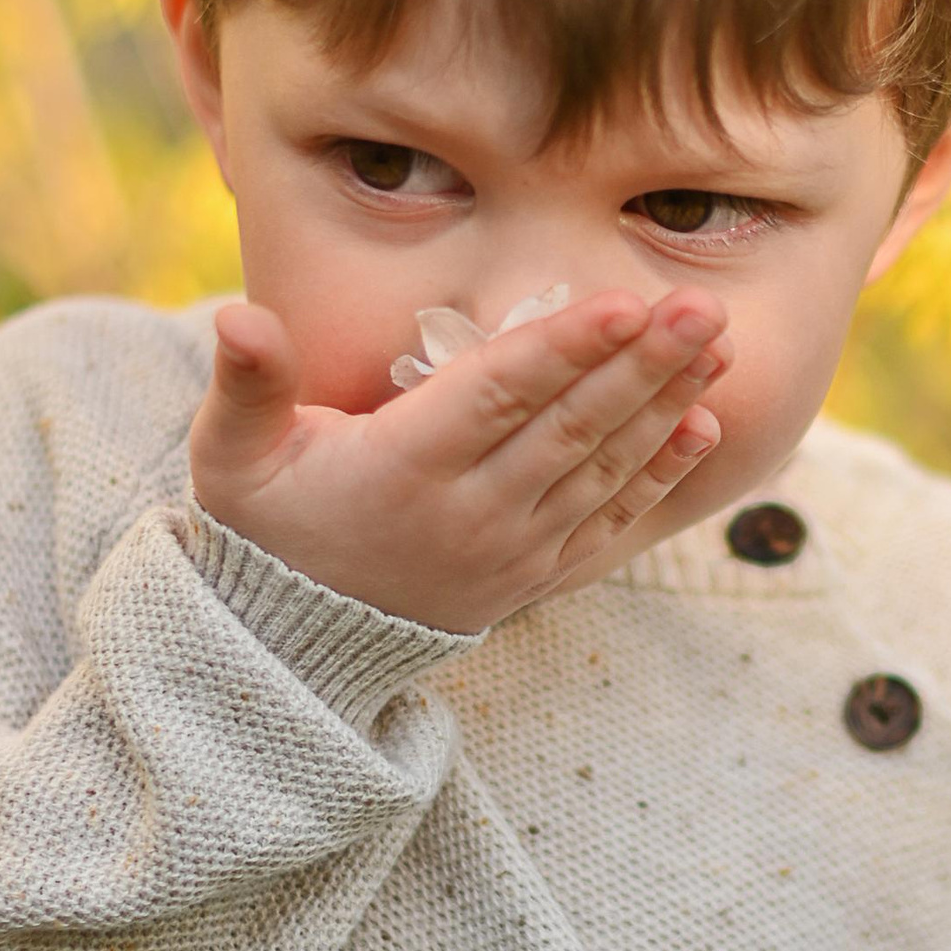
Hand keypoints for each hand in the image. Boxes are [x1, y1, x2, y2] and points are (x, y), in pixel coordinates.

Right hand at [188, 289, 728, 631]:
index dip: (565, 349)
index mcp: (404, 469)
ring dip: (665, 407)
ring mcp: (510, 551)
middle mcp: (470, 514)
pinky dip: (659, 477)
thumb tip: (238, 313)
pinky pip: (608, 523)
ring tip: (718, 347)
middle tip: (704, 306)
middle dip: (644, 364)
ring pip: (602, 470)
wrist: (292, 648)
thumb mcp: (233, 457)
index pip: (499, 397)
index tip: (626, 303)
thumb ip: (248, 383)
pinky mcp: (533, 576)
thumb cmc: (266, 527)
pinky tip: (703, 428)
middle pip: (570, 428)